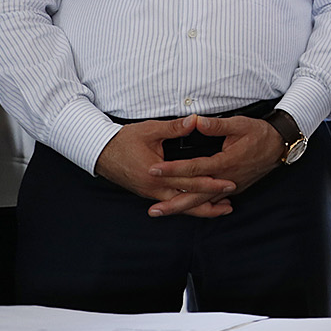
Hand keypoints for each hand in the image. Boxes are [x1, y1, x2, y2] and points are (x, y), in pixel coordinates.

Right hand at [94, 117, 235, 217]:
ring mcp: (150, 193)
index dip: (210, 184)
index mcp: (156, 173)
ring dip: (200, 209)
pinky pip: (171, 203)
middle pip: (186, 200)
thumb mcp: (150, 130)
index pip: (189, 181)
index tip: (228, 183)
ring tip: (222, 209)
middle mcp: (154, 188)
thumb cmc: (124, 140)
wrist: (99, 152)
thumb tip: (196, 120)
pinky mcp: (148, 194)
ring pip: (179, 206)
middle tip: (231, 203)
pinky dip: (187, 206)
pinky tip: (200, 205)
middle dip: (210, 202)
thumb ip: (175, 127)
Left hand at [147, 114, 285, 206]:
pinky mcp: (234, 189)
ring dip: (182, 208)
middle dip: (173, 203)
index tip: (154, 170)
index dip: (173, 169)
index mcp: (225, 162)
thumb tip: (196, 120)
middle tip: (153, 210)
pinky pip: (212, 201)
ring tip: (161, 212)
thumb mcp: (240, 124)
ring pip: (203, 201)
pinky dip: (197, 207)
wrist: (280, 145)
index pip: (194, 168)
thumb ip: (216, 125)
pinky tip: (184, 210)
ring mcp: (231, 186)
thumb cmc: (260, 133)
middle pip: (196, 195)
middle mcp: (227, 179)